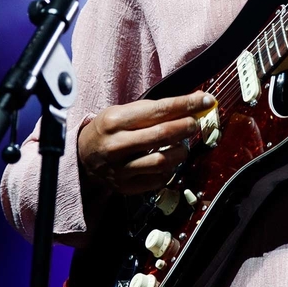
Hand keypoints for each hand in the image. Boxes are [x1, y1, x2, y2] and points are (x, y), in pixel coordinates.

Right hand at [78, 90, 213, 194]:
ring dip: (181, 151)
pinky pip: (158, 180)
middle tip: (195, 122)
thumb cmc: (108, 130)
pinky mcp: (125, 186)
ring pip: (162, 160)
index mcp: (115, 121)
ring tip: (182, 144)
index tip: (205, 100)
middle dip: (187, 126)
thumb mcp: (123, 112)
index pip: (158, 110)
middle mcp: (116, 145)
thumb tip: (192, 102)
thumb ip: (154, 109)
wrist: (82, 157)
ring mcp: (120, 168)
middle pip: (162, 134)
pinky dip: (170, 170)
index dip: (186, 104)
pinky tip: (169, 161)